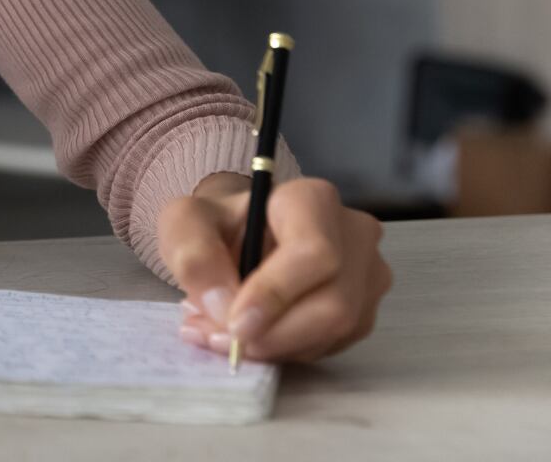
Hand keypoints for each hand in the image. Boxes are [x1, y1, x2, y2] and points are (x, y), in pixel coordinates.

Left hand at [157, 173, 392, 362]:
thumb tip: (221, 305)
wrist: (238, 234)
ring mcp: (366, 276)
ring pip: (334, 332)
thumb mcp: (185, 223)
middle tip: (222, 341)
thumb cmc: (217, 223)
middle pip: (333, 304)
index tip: (234, 323)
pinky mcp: (363, 312)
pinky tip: (251, 337)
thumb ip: (194, 255)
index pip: (314, 252)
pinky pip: (331, 345)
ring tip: (222, 335)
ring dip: (276, 347)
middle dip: (274, 335)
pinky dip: (286, 351)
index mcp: (313, 200)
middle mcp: (354, 235)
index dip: (276, 294)